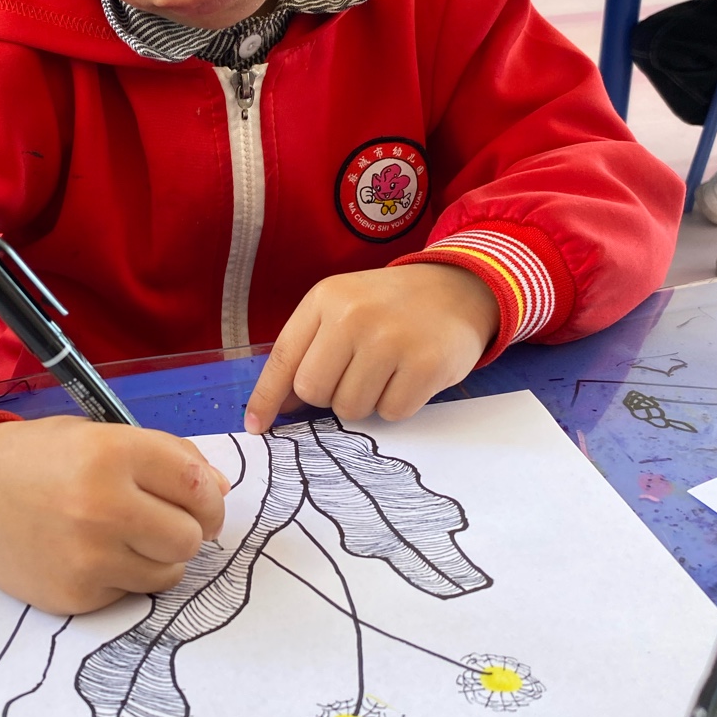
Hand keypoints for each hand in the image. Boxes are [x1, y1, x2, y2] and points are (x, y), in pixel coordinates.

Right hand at [0, 416, 229, 614]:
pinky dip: (122, 576)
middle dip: (188, 531)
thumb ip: (165, 456)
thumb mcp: (99, 435)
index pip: (197, 485)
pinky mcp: (74, 595)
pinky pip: (130, 593)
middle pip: (189, 537)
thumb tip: (220, 490)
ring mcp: (87, 557)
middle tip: (166, 522)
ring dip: (159, 557)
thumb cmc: (38, 456)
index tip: (203, 504)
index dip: (210, 498)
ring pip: (168, 573)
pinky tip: (91, 554)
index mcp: (112, 454)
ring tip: (125, 537)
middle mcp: (101, 507)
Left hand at [244, 263, 500, 431]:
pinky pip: (391, 413)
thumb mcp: (343, 309)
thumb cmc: (391, 306)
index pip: (283, 358)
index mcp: (326, 298)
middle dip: (329, 396)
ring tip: (386, 371)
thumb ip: (308, 350)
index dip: (266, 398)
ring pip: (351, 409)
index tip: (257, 426)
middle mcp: (354, 315)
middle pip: (314, 392)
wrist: (459, 289)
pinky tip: (409, 377)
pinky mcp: (425, 365)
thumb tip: (277, 407)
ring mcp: (391, 340)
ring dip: (366, 402)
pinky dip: (397, 404)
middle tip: (356, 374)